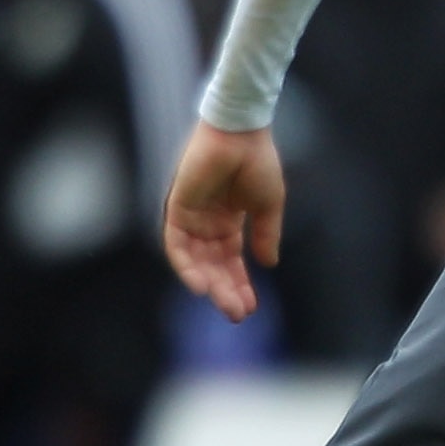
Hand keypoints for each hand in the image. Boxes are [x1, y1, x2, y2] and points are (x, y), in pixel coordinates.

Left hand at [163, 118, 285, 321]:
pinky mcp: (177, 207)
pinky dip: (185, 266)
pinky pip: (175, 244)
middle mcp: (207, 222)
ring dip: (208, 283)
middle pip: (212, 265)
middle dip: (225, 290)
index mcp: (228, 220)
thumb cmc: (258, 161)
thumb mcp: (269, 205)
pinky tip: (200, 285)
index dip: (239, 283)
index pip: (230, 260)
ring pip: (195, 260)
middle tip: (236, 313)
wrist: (243, 132)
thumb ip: (266, 235)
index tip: (250, 307)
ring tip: (223, 303)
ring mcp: (191, 216)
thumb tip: (269, 264)